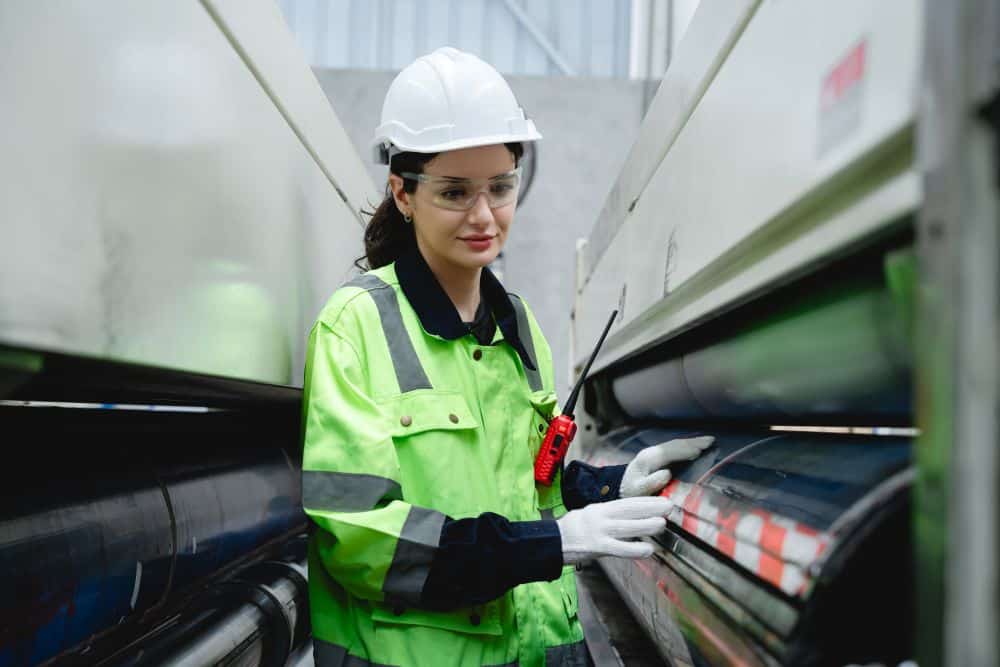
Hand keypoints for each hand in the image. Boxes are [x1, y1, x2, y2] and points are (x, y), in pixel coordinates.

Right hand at [556, 496, 672, 564]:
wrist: (550, 542)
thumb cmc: (570, 531)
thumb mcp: (588, 517)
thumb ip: (606, 517)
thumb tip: (628, 518)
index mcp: (599, 509)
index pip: (625, 502)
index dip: (644, 500)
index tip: (660, 499)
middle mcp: (600, 517)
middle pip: (628, 510)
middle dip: (650, 507)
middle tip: (668, 506)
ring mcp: (598, 532)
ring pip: (627, 527)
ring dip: (646, 525)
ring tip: (662, 524)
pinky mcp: (596, 547)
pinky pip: (619, 548)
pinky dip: (635, 549)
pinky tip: (649, 550)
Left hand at [619, 436, 714, 497]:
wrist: (617, 489)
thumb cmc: (629, 493)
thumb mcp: (637, 491)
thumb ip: (651, 483)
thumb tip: (666, 473)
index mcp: (648, 459)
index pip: (671, 451)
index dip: (687, 450)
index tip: (703, 449)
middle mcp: (651, 452)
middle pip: (675, 445)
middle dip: (693, 442)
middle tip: (711, 440)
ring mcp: (653, 453)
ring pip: (675, 445)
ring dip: (691, 443)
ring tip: (707, 441)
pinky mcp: (655, 456)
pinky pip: (673, 449)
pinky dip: (685, 447)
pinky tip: (694, 448)